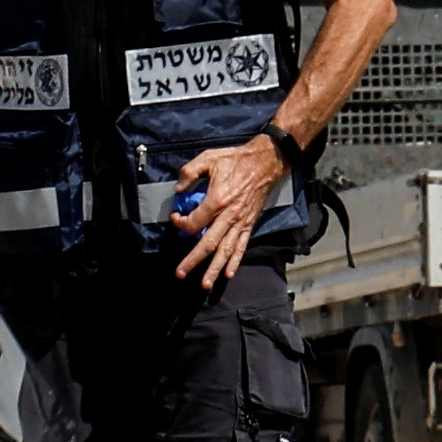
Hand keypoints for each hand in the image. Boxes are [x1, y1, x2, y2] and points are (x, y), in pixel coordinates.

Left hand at [167, 139, 288, 286]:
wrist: (266, 162)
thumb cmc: (236, 159)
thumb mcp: (208, 158)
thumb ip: (189, 173)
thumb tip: (178, 190)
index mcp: (217, 200)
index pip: (194, 222)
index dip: (180, 223)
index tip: (176, 218)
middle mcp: (229, 216)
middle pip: (208, 243)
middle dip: (193, 260)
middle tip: (180, 273)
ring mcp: (241, 222)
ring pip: (226, 250)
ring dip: (214, 268)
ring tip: (205, 284)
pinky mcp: (249, 224)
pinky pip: (242, 246)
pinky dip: (235, 261)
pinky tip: (228, 274)